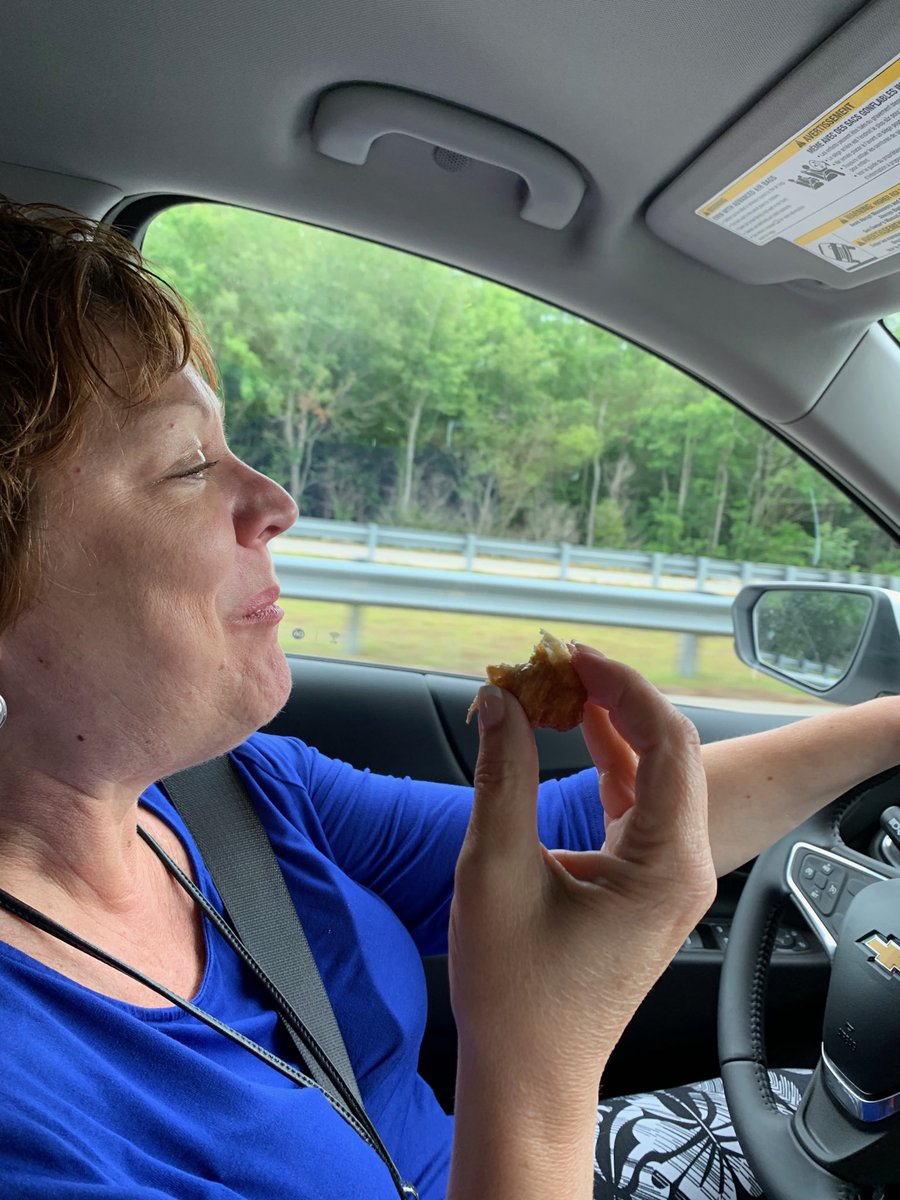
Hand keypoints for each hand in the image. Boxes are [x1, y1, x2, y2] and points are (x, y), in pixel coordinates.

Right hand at [448, 647, 715, 1102]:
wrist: (528, 1072)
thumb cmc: (515, 992)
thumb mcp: (495, 868)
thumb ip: (502, 773)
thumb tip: (498, 702)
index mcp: (664, 864)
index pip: (665, 740)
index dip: (619, 686)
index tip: (571, 656)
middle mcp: (680, 869)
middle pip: (668, 751)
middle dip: (614, 699)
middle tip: (559, 666)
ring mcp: (666, 880)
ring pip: (655, 775)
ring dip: (609, 728)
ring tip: (558, 690)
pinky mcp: (643, 887)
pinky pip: (637, 806)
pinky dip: (606, 765)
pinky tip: (572, 735)